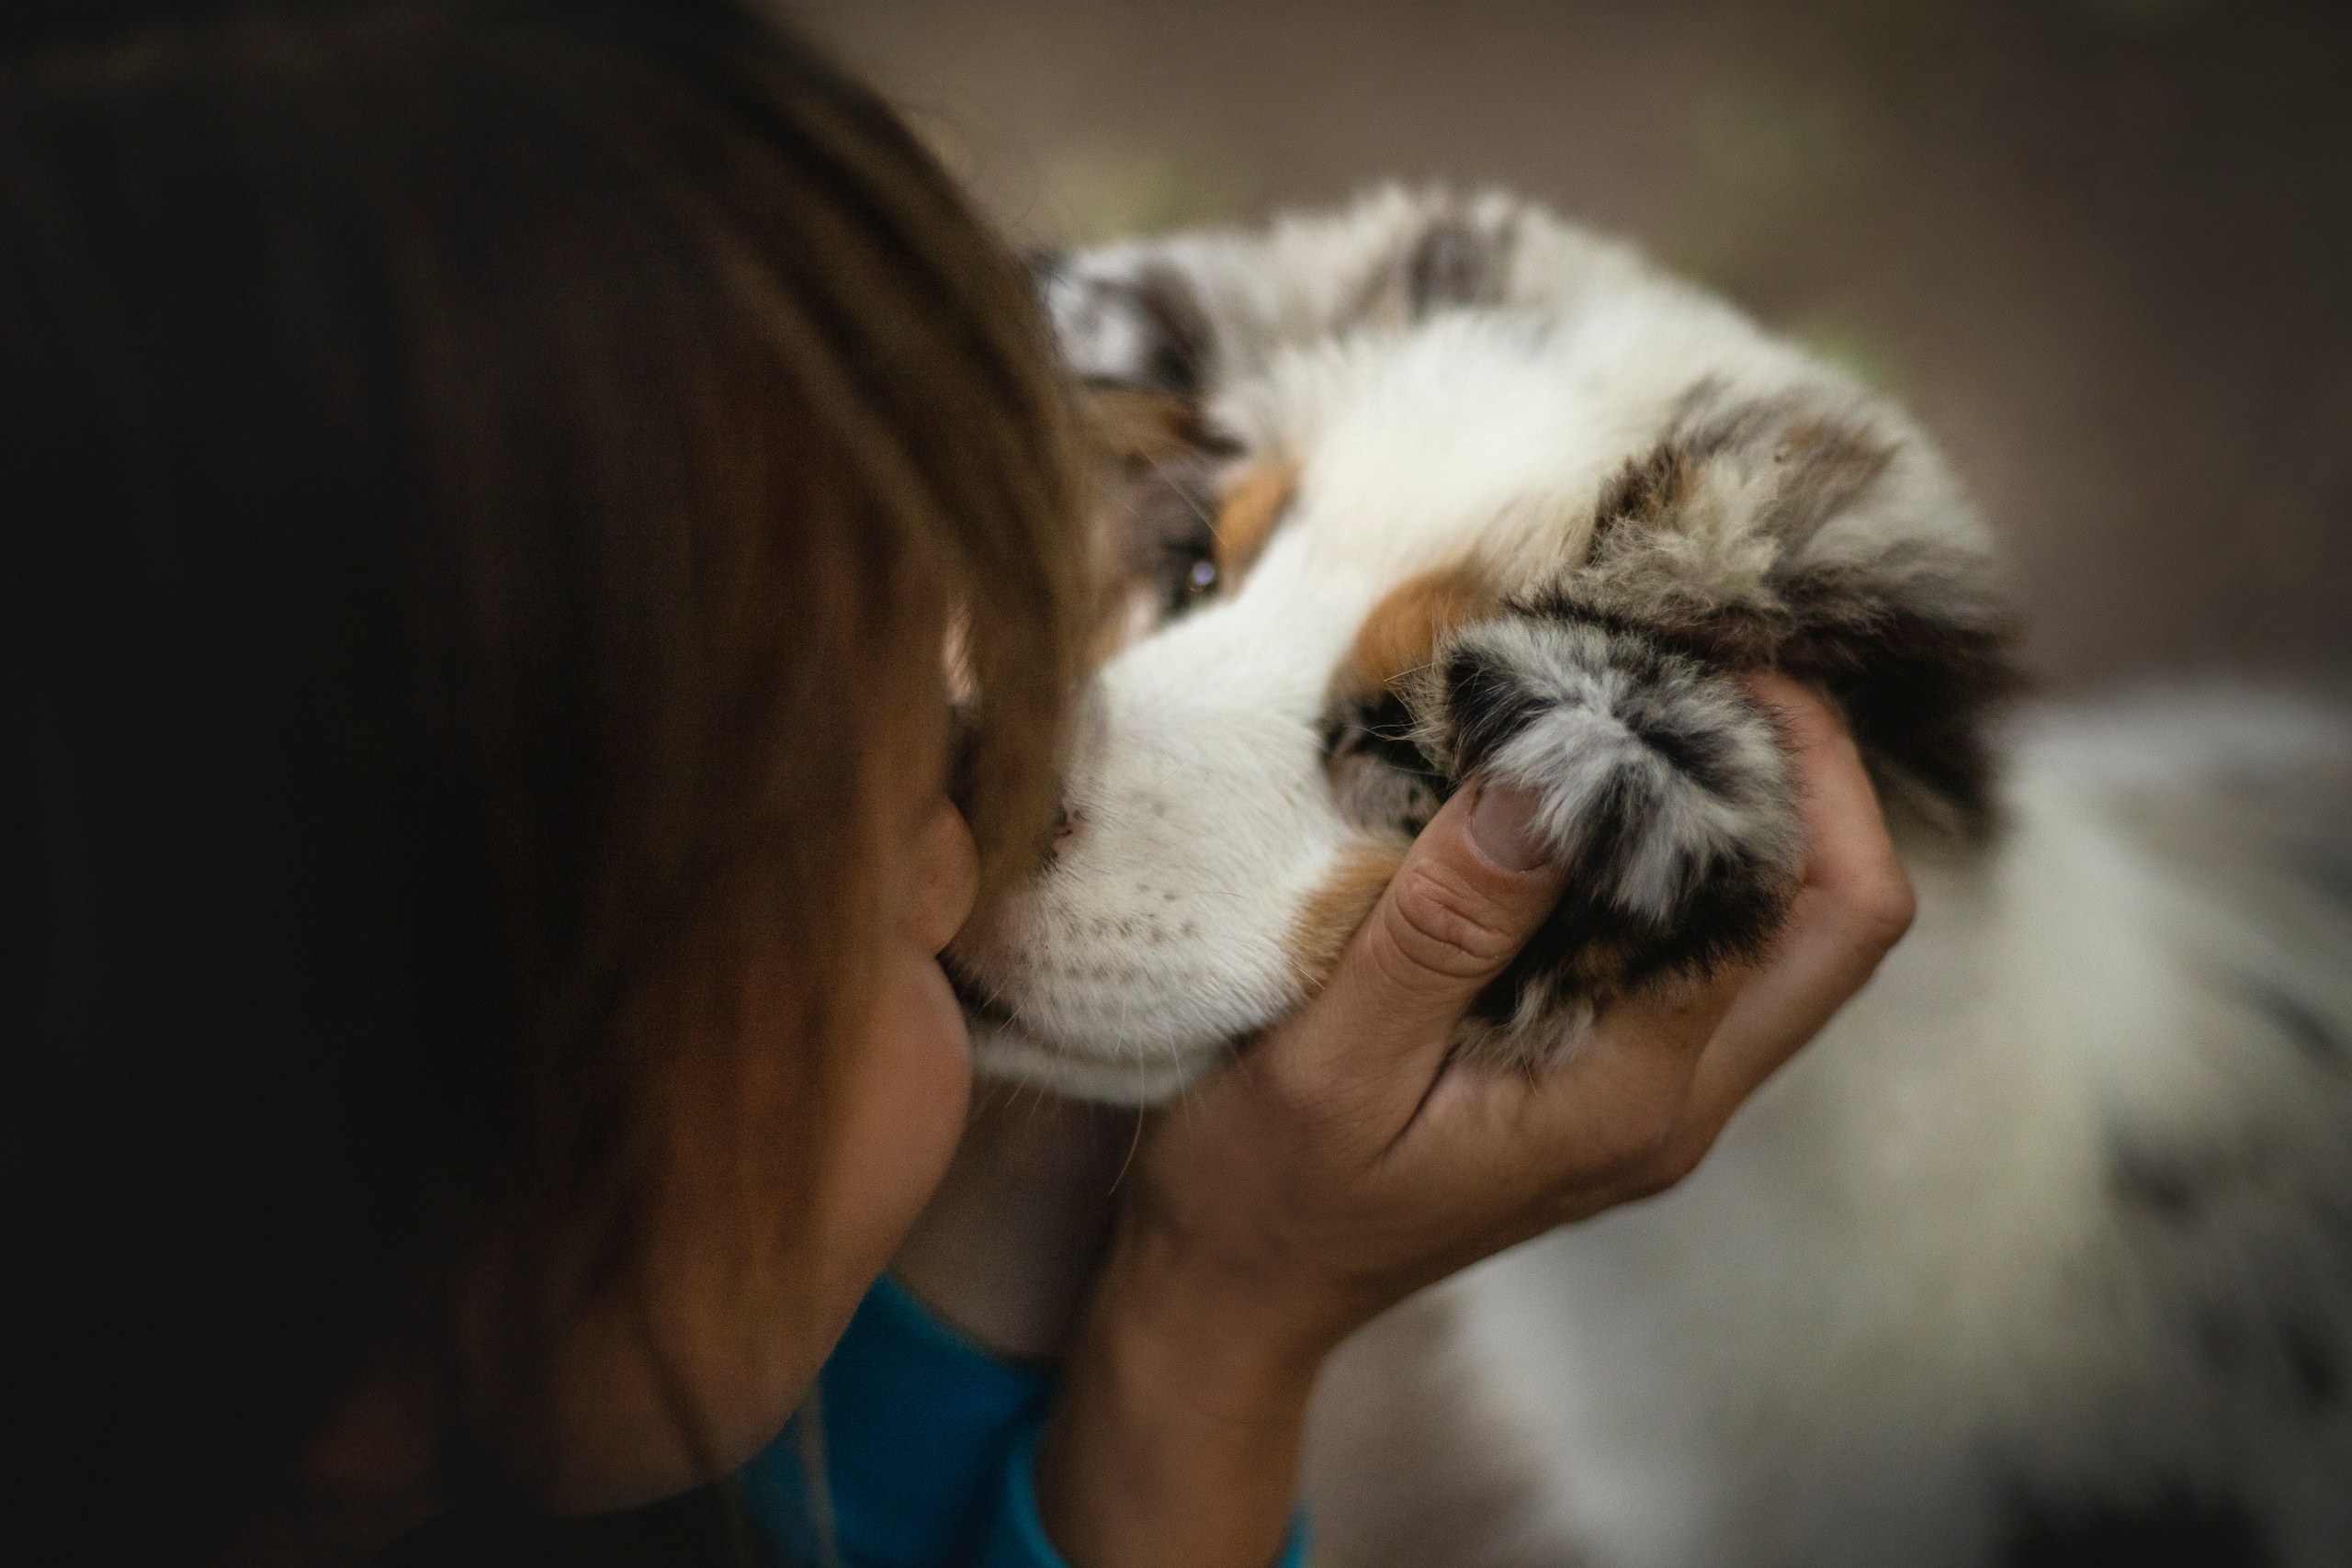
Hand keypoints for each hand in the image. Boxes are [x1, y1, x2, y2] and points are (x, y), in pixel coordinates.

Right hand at [1034, 674, 1915, 1567]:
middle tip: (1702, 662)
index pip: (1805, 914)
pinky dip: (1685, 859)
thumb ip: (1446, 926)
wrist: (1240, 1294)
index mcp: (1630, 1102)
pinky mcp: (1614, 1080)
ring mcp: (1654, 1098)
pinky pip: (1707, 953)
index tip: (1685, 657)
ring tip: (1649, 701)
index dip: (1780, 765)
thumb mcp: (1333, 1054)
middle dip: (1809, 776)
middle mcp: (1675, 1105)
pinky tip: (1593, 789)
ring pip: (1787, 937)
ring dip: (1751, 813)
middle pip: (1843, 926)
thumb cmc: (1266, 1191)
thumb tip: (1547, 776)